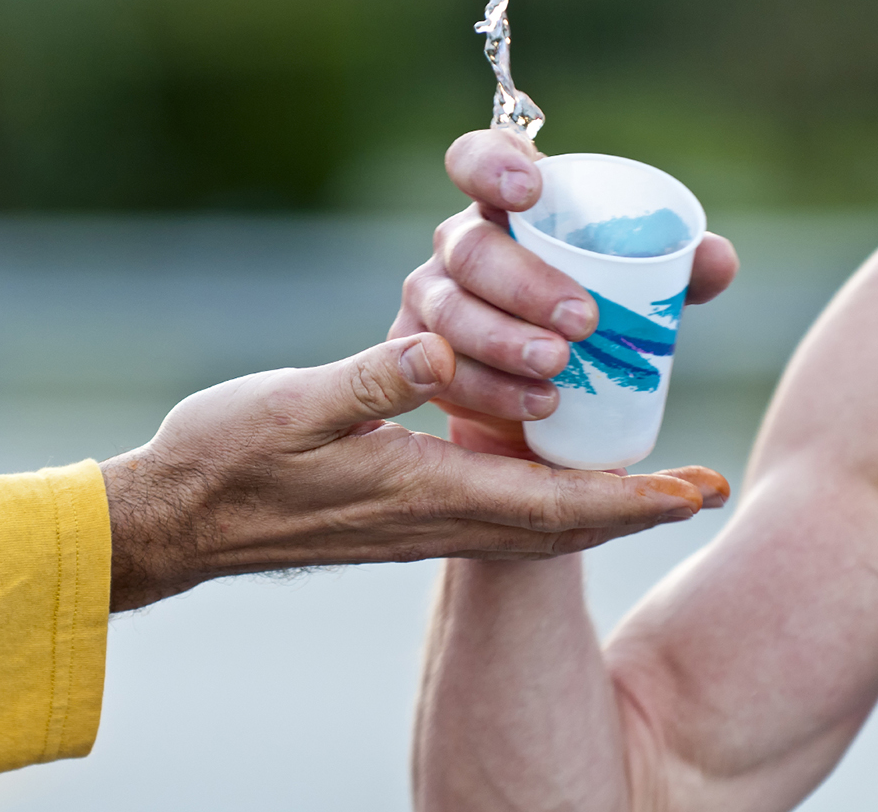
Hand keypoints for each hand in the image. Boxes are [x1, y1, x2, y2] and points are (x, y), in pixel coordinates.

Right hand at [100, 332, 726, 610]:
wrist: (178, 519)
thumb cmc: (227, 460)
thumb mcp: (292, 407)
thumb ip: (368, 381)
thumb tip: (435, 349)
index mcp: (423, 496)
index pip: (553, 508)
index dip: (632, 500)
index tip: (697, 491)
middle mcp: (436, 519)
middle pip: (563, 528)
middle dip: (636, 509)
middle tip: (698, 488)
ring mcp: (421, 523)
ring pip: (536, 527)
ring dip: (599, 507)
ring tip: (650, 480)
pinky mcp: (403, 514)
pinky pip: (500, 516)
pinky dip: (547, 499)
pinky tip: (552, 466)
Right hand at [389, 128, 739, 458]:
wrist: (553, 398)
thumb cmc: (595, 314)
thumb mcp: (640, 289)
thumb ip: (680, 268)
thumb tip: (715, 258)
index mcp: (506, 207)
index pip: (476, 159)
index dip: (492, 165)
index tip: (529, 192)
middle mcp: (460, 246)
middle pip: (470, 249)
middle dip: (524, 284)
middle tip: (582, 319)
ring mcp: (432, 300)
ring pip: (451, 314)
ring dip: (504, 341)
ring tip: (558, 368)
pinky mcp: (422, 360)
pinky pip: (442, 373)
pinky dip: (491, 391)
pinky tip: (537, 404)